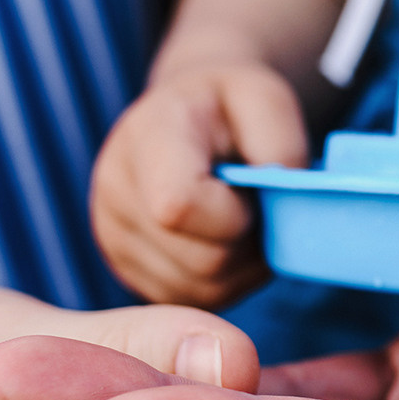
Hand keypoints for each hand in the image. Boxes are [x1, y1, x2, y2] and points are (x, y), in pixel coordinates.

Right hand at [90, 56, 307, 306]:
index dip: (233, 215)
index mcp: (148, 137)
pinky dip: (223, 282)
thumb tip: (283, 200)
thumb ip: (281, 143)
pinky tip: (224, 242)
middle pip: (199, 259)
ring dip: (240, 267)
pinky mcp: (127, 269)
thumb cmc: (231, 107)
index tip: (250, 190)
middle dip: (247, 242)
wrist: (187, 116)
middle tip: (256, 207)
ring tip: (241, 221)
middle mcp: (117, 190)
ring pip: (199, 289)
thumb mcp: (265, 98)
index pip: (178, 207)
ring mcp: (114, 235)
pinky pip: (190, 301)